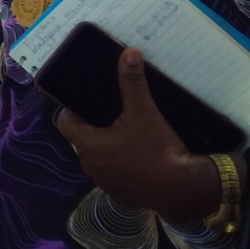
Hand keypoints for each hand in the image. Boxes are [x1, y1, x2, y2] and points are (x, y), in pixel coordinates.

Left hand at [56, 48, 215, 219]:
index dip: (73, 111)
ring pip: (97, 158)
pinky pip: (113, 174)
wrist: (185, 189)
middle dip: (92, 126)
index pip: (65, 122)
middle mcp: (89, 166)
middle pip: (81, 139)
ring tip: (124, 131)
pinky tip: (138, 155)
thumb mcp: (144, 111)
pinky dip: (120, 165)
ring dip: (106, 147)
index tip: (88, 102)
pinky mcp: (121, 195)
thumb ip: (133, 82)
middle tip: (110, 112)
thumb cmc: (158, 148)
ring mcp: (104, 183)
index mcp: (87, 144)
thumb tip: (129, 53)